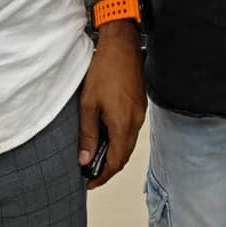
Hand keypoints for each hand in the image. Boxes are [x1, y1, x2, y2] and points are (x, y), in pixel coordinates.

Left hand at [79, 21, 145, 189]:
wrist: (121, 45)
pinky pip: (131, 129)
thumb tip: (85, 159)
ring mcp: (140, 112)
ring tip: (95, 155)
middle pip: (124, 155)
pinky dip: (119, 138)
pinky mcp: (140, 103)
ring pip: (128, 142)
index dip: (102, 175)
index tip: (90, 182)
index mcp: (123, 124)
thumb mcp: (88, 104)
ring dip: (114, 152)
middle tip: (91, 172)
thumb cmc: (105, 69)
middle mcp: (136, 121)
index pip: (116, 161)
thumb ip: (88, 134)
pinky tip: (106, 134)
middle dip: (108, 167)